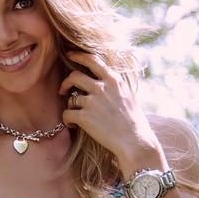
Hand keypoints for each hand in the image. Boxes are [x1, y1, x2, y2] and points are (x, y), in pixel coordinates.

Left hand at [59, 51, 163, 172]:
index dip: (78, 55)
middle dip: (66, 82)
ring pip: (71, 98)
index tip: (70, 55)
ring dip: (71, 106)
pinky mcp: (85, 116)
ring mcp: (93, 101)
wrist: (135, 142)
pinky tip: (74, 125)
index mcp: (114, 80)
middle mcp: (103, 87)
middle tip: (63, 90)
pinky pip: (67, 114)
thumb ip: (113, 86)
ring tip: (77, 117)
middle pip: (75, 76)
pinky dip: (68, 120)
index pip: (92, 59)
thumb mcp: (128, 96)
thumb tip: (98, 81)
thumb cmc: (133, 122)